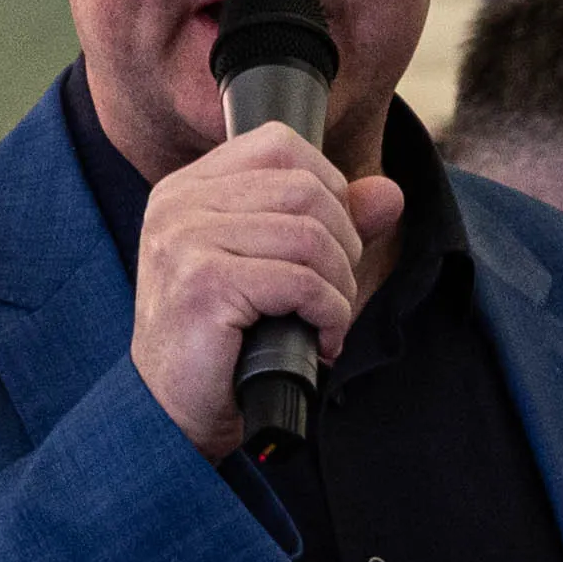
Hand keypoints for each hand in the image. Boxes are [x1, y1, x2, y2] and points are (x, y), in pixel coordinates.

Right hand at [131, 123, 405, 456]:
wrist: (174, 415)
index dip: (329, 190)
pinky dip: (329, 314)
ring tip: (327, 323)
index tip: (331, 245)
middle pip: (304, 189)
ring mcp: (185, 240)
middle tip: (335, 295)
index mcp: (188, 188)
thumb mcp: (278, 270)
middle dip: (343, 246)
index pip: (280, 146)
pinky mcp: (203, 284)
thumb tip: (388, 192)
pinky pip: (301, 281)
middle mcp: (178, 204)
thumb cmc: (224, 344)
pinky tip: (322, 342)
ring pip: (309, 235)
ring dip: (339, 288)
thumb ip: (330, 224)